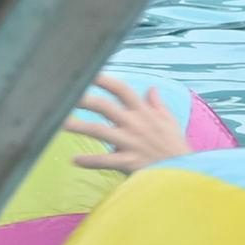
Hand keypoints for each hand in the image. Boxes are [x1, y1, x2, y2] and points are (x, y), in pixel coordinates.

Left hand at [66, 74, 192, 173]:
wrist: (185, 172)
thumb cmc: (175, 146)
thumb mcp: (169, 121)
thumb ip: (157, 104)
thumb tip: (151, 89)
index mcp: (143, 112)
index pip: (121, 90)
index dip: (104, 80)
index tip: (87, 72)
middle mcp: (135, 124)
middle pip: (104, 106)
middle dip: (83, 99)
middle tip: (61, 95)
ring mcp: (131, 143)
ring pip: (99, 131)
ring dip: (78, 126)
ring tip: (58, 124)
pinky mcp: (130, 162)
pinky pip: (106, 161)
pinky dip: (89, 161)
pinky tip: (74, 160)